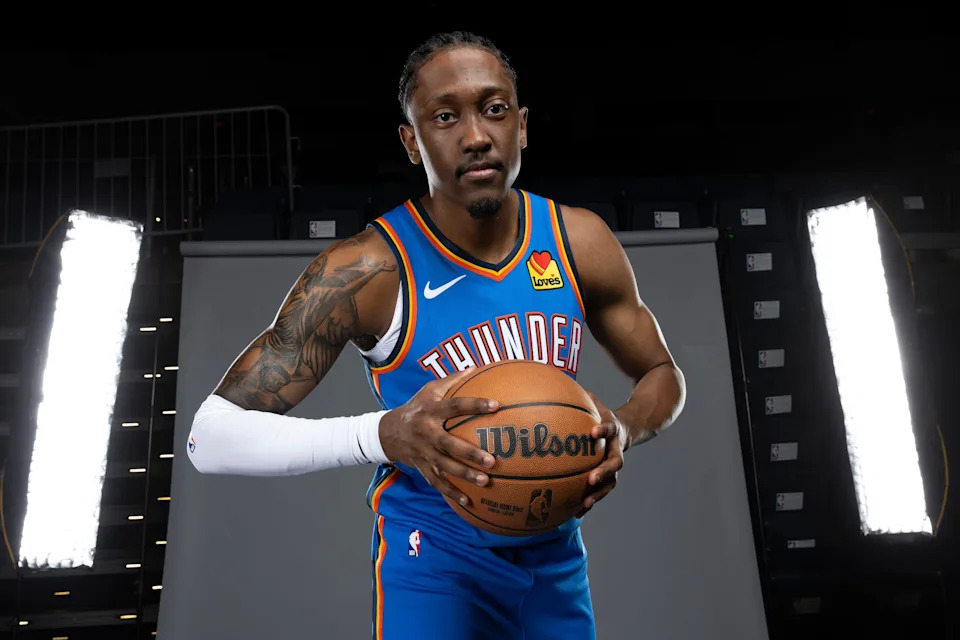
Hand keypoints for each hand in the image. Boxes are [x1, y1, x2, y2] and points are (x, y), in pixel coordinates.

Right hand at [379, 367, 498, 505]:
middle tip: (492, 460)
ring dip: (464, 475)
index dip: (475, 404)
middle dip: (470, 453)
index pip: (455, 406)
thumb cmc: (416, 408)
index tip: (496, 405)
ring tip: (486, 481)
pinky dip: (451, 493)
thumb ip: (453, 380)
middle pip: (449, 444)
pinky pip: (437, 482)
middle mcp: (426, 432)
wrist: (387, 432)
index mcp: (431, 411)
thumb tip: (478, 368)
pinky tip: (468, 501)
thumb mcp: (429, 390)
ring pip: (444, 467)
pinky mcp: (422, 467)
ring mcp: (423, 452)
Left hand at [579, 391, 627, 516]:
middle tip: (592, 478)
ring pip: (611, 482)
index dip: (604, 430)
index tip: (594, 431)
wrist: (629, 427)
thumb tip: (552, 381)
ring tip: (585, 503)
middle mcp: (617, 448)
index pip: (610, 428)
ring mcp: (614, 464)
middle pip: (615, 463)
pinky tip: (575, 512)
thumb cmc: (602, 412)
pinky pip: (600, 491)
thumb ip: (578, 394)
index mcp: (613, 428)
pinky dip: (590, 502)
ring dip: (599, 493)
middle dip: (604, 471)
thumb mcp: (595, 400)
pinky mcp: (608, 476)